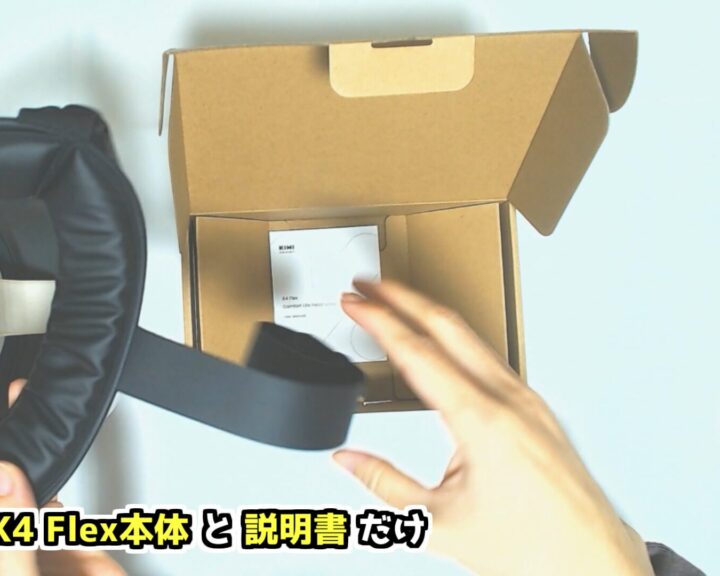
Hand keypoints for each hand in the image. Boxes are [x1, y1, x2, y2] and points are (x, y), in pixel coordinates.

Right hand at [334, 280, 652, 575]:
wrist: (591, 564)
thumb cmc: (531, 548)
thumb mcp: (437, 522)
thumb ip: (382, 485)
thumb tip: (346, 459)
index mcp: (482, 421)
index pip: (418, 352)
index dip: (379, 320)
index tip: (353, 301)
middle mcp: (509, 400)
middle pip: (448, 326)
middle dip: (403, 297)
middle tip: (368, 282)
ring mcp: (529, 401)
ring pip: (472, 337)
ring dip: (430, 315)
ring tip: (397, 306)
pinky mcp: (538, 410)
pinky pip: (490, 358)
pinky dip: (455, 340)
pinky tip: (441, 346)